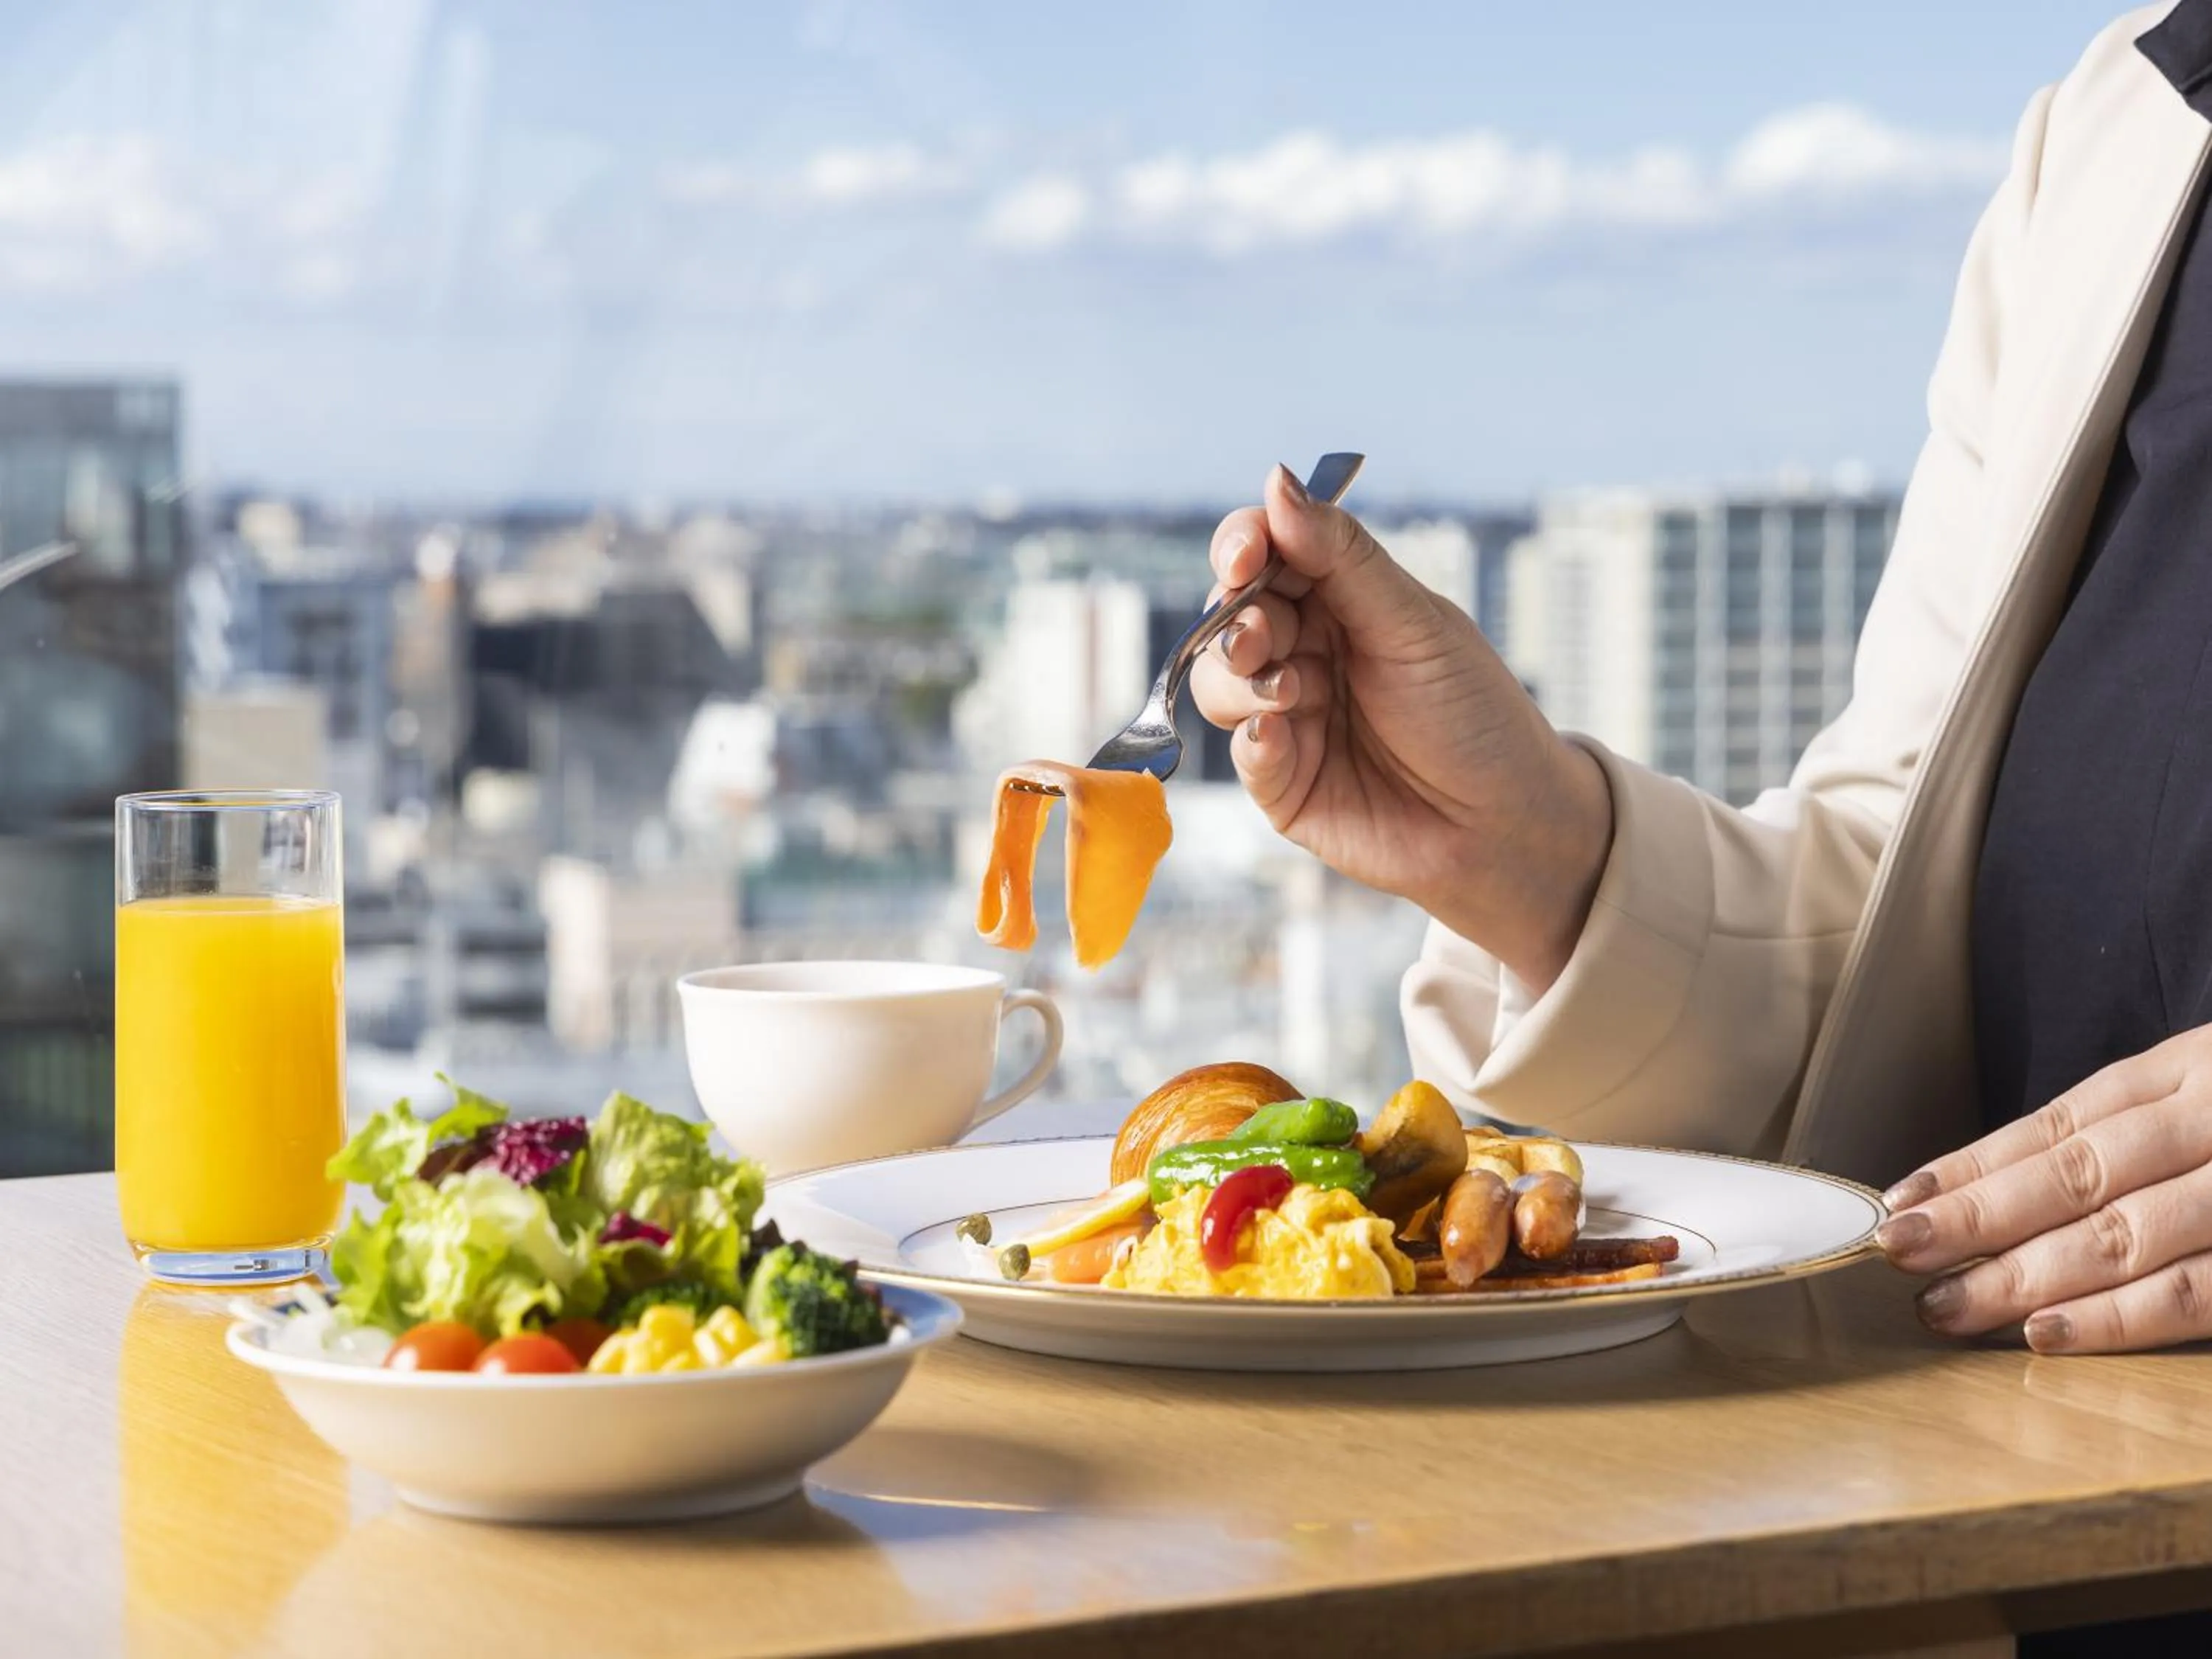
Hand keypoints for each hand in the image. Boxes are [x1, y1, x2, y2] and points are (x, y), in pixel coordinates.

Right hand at [1188, 464, 1612, 991]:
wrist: (1507, 826)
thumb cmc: (1475, 716)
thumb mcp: (1414, 623)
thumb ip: (1341, 557)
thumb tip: (1276, 480)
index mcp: (1340, 600)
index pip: (1266, 552)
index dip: (1243, 545)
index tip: (1246, 555)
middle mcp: (1306, 652)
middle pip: (1229, 614)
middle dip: (1237, 618)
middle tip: (1265, 635)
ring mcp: (1288, 717)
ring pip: (1220, 681)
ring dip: (1242, 679)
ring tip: (1293, 692)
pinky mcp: (1282, 782)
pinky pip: (1239, 751)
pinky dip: (1253, 739)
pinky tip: (1282, 737)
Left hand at [1878, 1025, 2211, 1352]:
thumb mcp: (2210, 1091)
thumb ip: (2135, 1133)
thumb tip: (2005, 1187)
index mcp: (2188, 1072)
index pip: (2059, 1125)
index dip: (1973, 1167)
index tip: (1899, 1202)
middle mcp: (2211, 1122)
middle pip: (2075, 1175)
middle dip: (1976, 1219)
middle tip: (1896, 1252)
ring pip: (2121, 1235)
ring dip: (2022, 1276)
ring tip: (1945, 1306)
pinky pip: (2194, 1295)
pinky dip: (2116, 1318)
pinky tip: (2042, 1332)